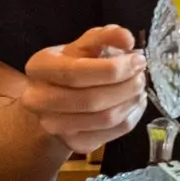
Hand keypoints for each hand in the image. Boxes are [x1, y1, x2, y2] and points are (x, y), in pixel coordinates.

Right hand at [20, 25, 149, 155]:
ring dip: (131, 101)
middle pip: (91, 100)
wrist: (56, 99)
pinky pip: (113, 133)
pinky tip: (133, 103)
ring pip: (105, 119)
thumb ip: (105, 36)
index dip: (113, 68)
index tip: (138, 61)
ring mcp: (54, 126)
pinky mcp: (75, 144)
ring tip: (139, 88)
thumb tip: (127, 39)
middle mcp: (38, 101)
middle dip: (125, 87)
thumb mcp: (85, 45)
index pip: (76, 73)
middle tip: (141, 76)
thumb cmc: (73, 66)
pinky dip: (131, 116)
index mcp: (39, 68)